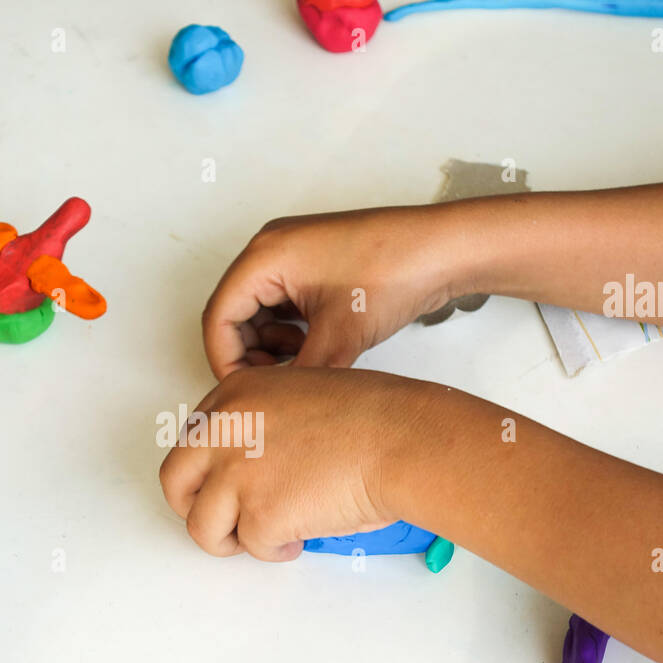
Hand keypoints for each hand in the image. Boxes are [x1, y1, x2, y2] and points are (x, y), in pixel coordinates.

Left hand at [159, 365, 437, 560]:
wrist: (401, 440)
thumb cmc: (373, 419)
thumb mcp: (299, 396)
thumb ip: (264, 423)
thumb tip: (255, 465)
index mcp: (234, 394)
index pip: (193, 440)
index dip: (208, 471)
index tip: (225, 487)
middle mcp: (224, 430)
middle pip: (176, 481)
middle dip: (195, 508)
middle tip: (224, 524)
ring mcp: (236, 474)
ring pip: (202, 526)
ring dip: (233, 538)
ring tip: (270, 536)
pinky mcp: (258, 515)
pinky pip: (251, 547)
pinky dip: (274, 550)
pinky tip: (301, 538)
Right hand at [201, 206, 468, 379]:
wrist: (444, 250)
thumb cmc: (395, 272)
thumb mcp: (338, 338)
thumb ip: (298, 378)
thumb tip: (276, 411)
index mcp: (264, 256)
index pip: (218, 317)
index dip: (226, 361)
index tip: (245, 393)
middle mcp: (271, 249)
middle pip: (234, 314)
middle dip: (249, 354)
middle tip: (274, 385)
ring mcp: (292, 255)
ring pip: (258, 313)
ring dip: (271, 346)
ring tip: (301, 367)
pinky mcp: (313, 265)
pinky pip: (283, 305)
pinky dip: (290, 332)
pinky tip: (314, 351)